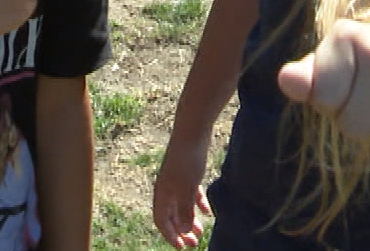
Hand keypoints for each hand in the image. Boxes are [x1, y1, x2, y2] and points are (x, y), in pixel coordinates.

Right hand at [152, 134, 212, 248]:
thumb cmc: (187, 159)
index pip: (161, 220)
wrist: (192, 130)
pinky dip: (198, 205)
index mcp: (162, 192)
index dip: (170, 235)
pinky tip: (209, 212)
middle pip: (171, 215)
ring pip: (181, 206)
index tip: (181, 247)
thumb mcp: (187, 187)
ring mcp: (177, 180)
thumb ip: (185, 210)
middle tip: (193, 244)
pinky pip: (191, 195)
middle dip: (181, 231)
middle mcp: (167, 188)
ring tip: (201, 232)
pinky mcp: (188, 173)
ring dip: (190, 221)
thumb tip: (185, 231)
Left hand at [277, 18, 369, 147]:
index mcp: (346, 36)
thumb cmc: (352, 60)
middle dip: (353, 123)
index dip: (329, 104)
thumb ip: (302, 77)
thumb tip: (288, 80)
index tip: (338, 89)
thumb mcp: (321, 64)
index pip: (327, 100)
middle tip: (360, 102)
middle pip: (357, 125)